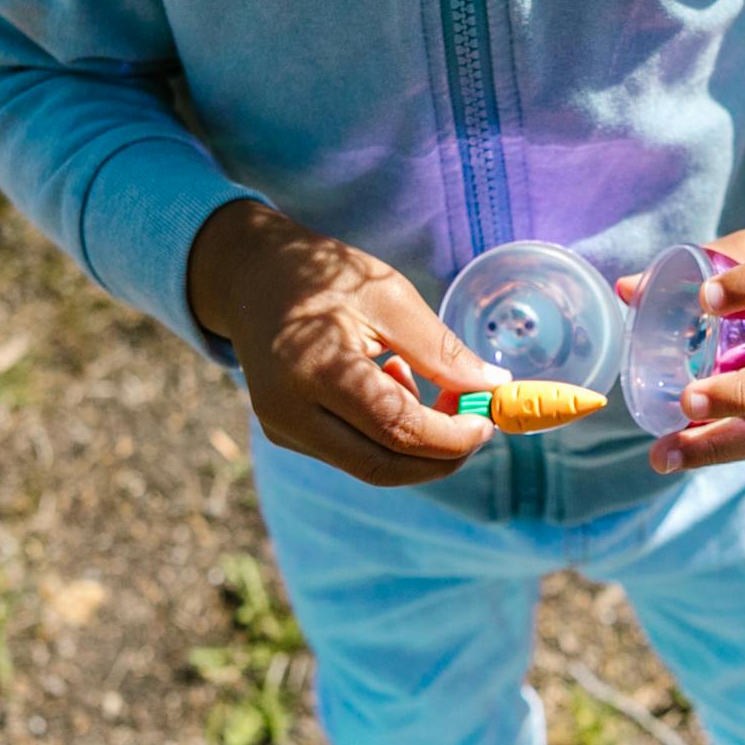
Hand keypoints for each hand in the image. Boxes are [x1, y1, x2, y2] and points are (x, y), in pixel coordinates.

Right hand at [188, 201, 508, 485]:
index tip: (488, 418)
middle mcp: (290, 412)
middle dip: (441, 455)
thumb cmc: (321, 276)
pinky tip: (385, 382)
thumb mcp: (389, 295)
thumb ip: (441, 349)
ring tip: (416, 377)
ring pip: (370, 466)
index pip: (397, 429)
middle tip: (475, 422)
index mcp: (316, 370)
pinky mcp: (285, 435)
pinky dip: (387, 434)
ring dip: (415, 442)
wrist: (250, 277)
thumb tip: (493, 388)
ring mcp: (283, 429)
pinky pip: (352, 453)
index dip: (452, 435)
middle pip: (383, 467)